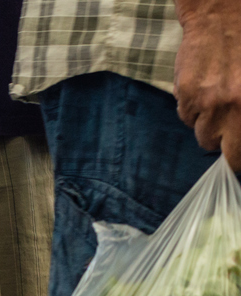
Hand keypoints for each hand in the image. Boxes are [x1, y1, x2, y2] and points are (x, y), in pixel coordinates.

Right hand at [175, 4, 240, 168]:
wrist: (224, 14)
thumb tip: (237, 137)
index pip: (237, 156)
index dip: (235, 156)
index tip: (234, 149)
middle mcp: (232, 108)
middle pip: (214, 145)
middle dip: (219, 139)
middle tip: (225, 123)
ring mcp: (207, 101)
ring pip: (198, 130)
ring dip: (205, 120)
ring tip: (216, 96)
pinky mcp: (186, 93)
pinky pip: (185, 114)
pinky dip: (192, 106)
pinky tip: (203, 85)